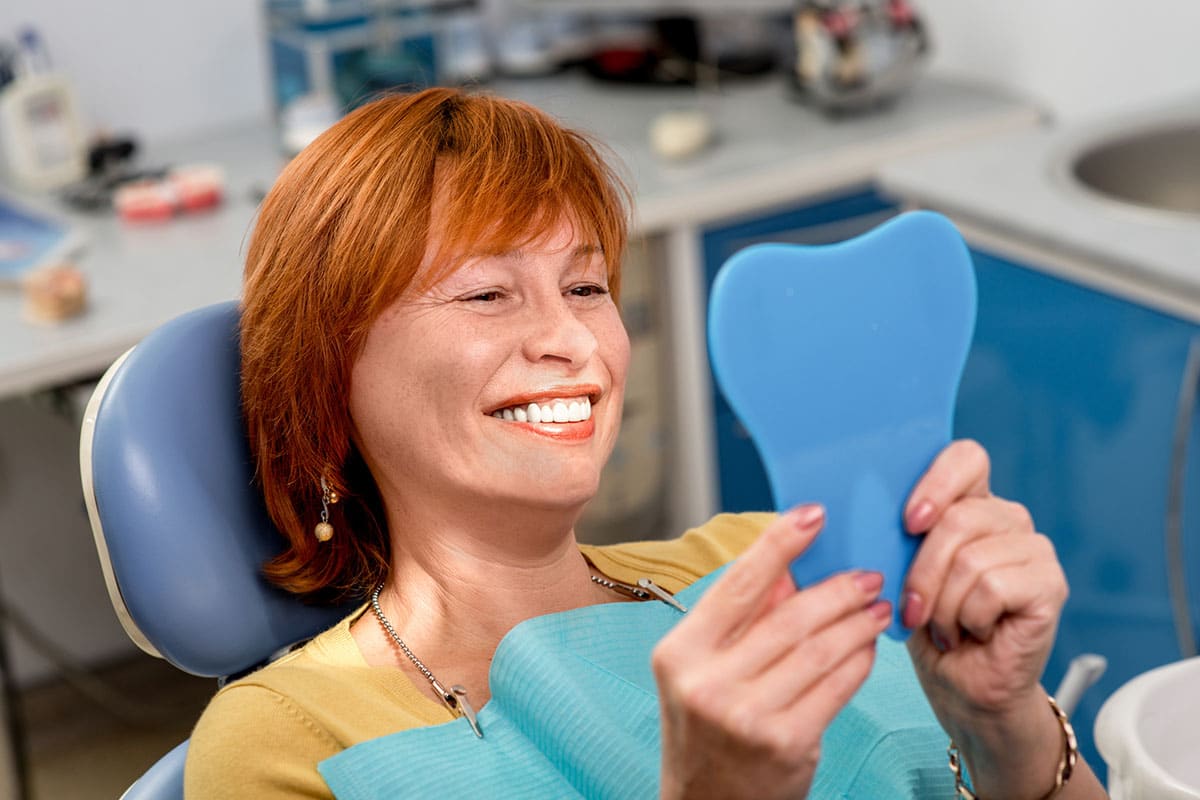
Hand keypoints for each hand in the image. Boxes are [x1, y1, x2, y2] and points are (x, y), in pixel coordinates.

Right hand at [652, 506, 891, 799]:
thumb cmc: (710, 731)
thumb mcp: (705, 671)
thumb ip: (742, 621)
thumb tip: (791, 566)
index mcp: (680, 652)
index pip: (737, 584)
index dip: (779, 544)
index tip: (812, 514)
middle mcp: (707, 683)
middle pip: (788, 617)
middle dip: (836, 589)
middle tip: (867, 574)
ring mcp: (746, 716)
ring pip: (819, 650)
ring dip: (857, 623)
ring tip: (877, 607)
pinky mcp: (786, 744)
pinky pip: (836, 686)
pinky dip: (859, 661)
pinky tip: (869, 648)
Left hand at [901, 439, 1079, 797]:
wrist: (960, 687)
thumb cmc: (927, 627)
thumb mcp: (900, 571)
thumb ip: (897, 534)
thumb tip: (862, 505)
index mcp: (971, 503)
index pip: (966, 458)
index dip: (936, 482)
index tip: (908, 522)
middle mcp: (1008, 518)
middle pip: (959, 517)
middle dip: (923, 572)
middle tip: (915, 609)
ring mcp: (1034, 550)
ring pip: (972, 558)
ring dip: (944, 604)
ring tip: (946, 626)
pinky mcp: (1050, 585)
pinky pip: (994, 586)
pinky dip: (970, 617)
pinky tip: (975, 632)